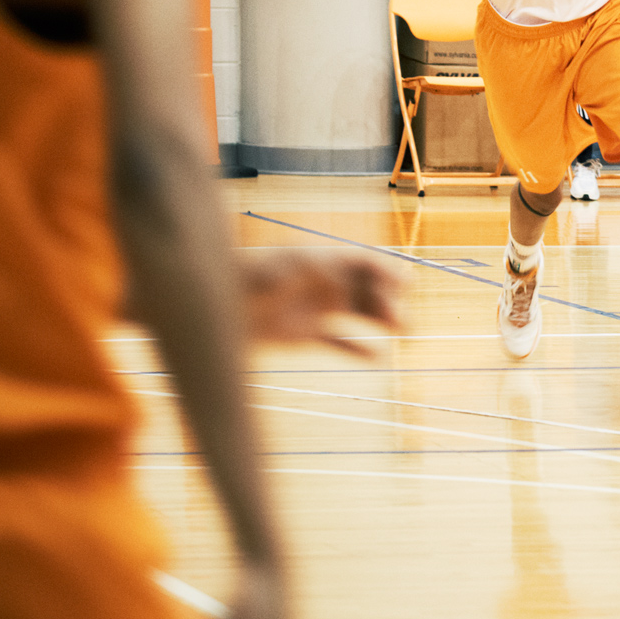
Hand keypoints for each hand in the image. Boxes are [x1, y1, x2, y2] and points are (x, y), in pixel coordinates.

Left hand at [240, 250, 403, 357]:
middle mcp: (324, 284)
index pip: (362, 261)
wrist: (213, 309)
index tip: (406, 283)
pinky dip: (359, 349)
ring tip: (405, 330)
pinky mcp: (306, 335)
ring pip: (360, 312)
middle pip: (367, 288)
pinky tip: (378, 357)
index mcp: (320, 260)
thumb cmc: (240, 280)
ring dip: (383, 319)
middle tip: (401, 320)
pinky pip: (340, 342)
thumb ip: (299, 267)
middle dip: (388, 300)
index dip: (387, 270)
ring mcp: (317, 309)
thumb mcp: (270, 268)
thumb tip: (329, 267)